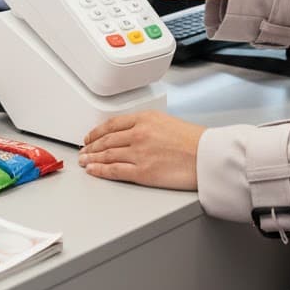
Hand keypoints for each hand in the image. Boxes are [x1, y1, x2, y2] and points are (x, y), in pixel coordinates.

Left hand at [79, 111, 204, 189]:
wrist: (207, 156)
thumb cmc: (194, 142)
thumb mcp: (168, 122)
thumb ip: (148, 126)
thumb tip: (134, 134)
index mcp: (145, 118)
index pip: (112, 124)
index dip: (97, 131)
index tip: (90, 136)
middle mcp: (139, 133)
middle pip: (106, 140)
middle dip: (91, 146)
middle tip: (83, 150)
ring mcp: (138, 153)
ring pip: (107, 155)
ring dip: (92, 158)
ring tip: (84, 162)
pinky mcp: (141, 171)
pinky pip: (114, 170)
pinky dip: (100, 171)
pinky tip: (93, 171)